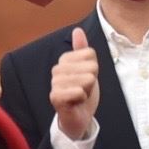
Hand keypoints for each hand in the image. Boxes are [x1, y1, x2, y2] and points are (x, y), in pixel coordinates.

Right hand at [50, 27, 100, 141]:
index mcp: (64, 61)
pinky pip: (78, 91)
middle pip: (90, 66)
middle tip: (83, 89)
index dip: (94, 69)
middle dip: (92, 81)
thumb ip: (82, 50)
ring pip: (86, 79)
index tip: (86, 79)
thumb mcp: (87, 69)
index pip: (90, 54)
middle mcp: (57, 70)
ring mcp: (55, 83)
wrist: (77, 118)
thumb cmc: (82, 94)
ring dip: (87, 91)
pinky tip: (76, 102)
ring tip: (80, 96)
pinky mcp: (55, 97)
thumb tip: (77, 30)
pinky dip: (82, 99)